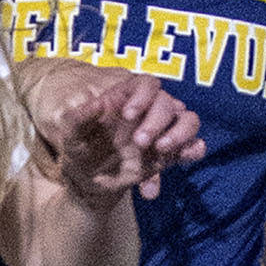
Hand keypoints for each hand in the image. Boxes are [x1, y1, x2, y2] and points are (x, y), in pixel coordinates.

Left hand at [26, 62, 204, 203]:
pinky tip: (183, 157)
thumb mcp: (71, 135)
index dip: (142, 95)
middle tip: (139, 142)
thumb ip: (78, 118)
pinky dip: (194, 150)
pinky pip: (193, 145)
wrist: (89, 181)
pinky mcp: (170, 154)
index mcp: (126, 99)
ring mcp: (162, 132)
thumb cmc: (80, 149)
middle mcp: (148, 112)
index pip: (146, 84)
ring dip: (181, 133)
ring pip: (189, 120)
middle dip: (156, 121)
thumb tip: (96, 104)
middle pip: (167, 103)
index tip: (128, 115)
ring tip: (160, 149)